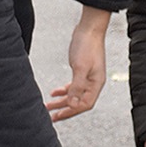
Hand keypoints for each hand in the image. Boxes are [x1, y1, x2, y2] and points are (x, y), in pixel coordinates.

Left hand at [46, 5, 110, 120]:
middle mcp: (93, 83)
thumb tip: (73, 104)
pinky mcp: (81, 71)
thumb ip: (77, 87)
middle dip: (64, 109)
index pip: (85, 105)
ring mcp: (87, 77)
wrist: (89, 29)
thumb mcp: (80, 67)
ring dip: (62, 101)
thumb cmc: (88, 45)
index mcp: (96, 84)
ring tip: (49, 106)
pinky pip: (73, 86)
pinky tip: (54, 92)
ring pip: (74, 95)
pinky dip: (63, 91)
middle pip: (79, 102)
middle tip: (51, 116)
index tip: (58, 115)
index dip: (72, 111)